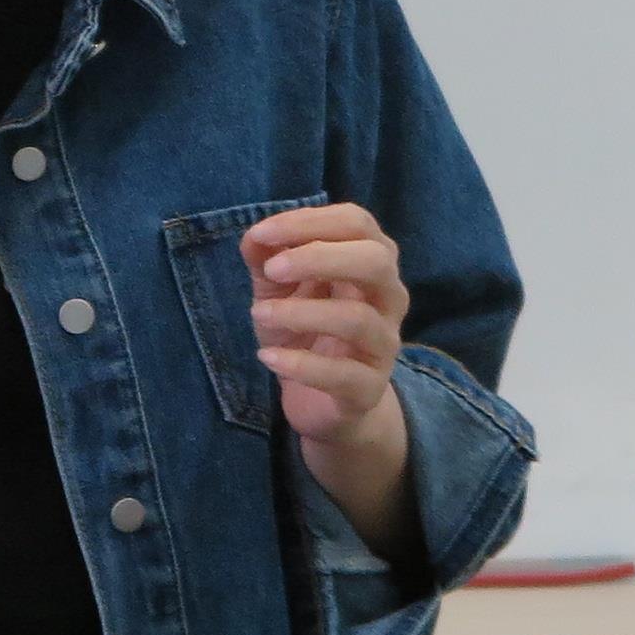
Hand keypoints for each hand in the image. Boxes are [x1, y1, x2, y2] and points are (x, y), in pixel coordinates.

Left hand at [246, 201, 413, 546]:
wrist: (330, 411)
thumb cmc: (306, 334)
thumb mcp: (282, 293)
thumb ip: (267, 262)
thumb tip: (248, 236)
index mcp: (367, 269)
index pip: (362, 225)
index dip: (313, 223)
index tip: (261, 236)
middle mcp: (385, 306)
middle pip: (379, 260)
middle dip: (320, 256)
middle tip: (269, 269)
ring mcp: (382, 352)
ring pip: (362, 320)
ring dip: (301, 314)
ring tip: (258, 320)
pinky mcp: (366, 396)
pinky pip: (347, 378)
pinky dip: (303, 363)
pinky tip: (267, 358)